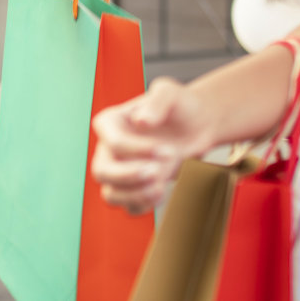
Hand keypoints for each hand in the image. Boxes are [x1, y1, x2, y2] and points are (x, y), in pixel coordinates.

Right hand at [91, 77, 212, 214]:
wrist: (197, 125)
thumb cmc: (180, 106)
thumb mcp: (170, 93)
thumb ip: (157, 102)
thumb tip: (141, 121)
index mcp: (111, 122)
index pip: (113, 142)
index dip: (138, 150)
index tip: (167, 150)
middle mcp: (108, 148)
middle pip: (102, 171)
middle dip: (128, 177)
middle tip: (158, 173)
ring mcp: (119, 171)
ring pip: (111, 194)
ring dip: (134, 196)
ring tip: (161, 188)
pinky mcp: (133, 188)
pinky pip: (128, 207)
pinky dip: (142, 206)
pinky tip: (162, 192)